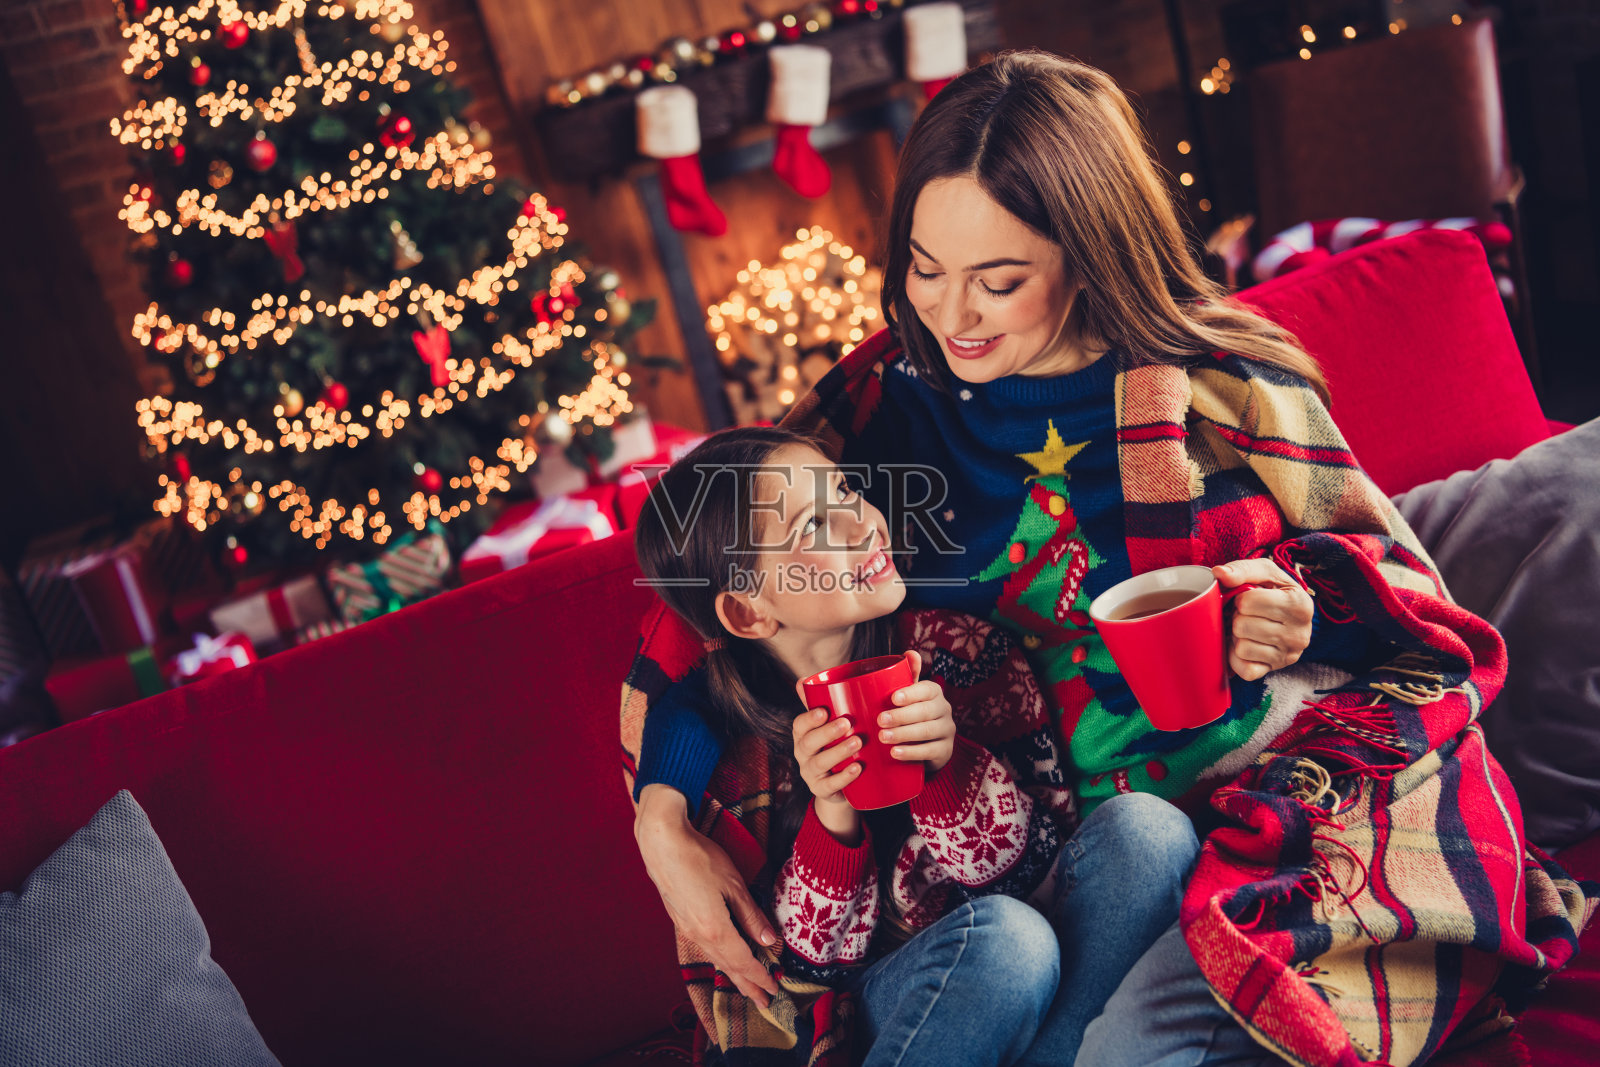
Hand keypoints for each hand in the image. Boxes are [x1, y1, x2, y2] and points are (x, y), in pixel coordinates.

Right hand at [634, 784, 779, 1006]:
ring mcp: (687, 929)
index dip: (760, 978)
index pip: (744, 963)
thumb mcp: (734, 885)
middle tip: (764, 1003)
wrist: (662, 845)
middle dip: (748, 986)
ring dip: (733, 974)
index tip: (774, 990)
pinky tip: (723, 958)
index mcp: (716, 930)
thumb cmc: (700, 859)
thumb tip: (770, 941)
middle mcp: (699, 936)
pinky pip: (704, 948)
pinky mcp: (680, 919)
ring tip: (746, 986)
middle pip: (728, 968)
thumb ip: (751, 916)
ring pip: (715, 959)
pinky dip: (719, 959)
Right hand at [793, 683, 864, 844]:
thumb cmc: (849, 738)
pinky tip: (857, 769)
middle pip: (808, 743)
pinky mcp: (823, 790)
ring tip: (858, 743)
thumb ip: (876, 690)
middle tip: (848, 724)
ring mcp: (812, 773)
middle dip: (826, 733)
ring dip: (837, 752)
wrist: (850, 780)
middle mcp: (804, 752)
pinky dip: (842, 778)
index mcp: (806, 732)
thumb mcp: (850, 716)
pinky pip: (829, 786)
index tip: (825, 711)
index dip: (809, 717)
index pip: (800, 723)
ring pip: (819, 764)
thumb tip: (907, 654)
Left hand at [877, 650, 955, 772]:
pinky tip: (895, 753)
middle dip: (901, 716)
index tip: (893, 698)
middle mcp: (944, 710)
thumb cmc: (912, 713)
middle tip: (880, 720)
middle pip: (925, 712)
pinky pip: (930, 751)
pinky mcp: (945, 750)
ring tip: (883, 737)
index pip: (926, 690)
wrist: (928, 744)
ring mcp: (947, 731)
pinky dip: (911, 752)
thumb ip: (907, 675)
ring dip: (904, 734)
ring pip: (927, 731)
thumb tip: (911, 653)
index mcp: (934, 693)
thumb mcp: (909, 695)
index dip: (911, 693)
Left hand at [1213, 559, 1314, 680]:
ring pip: (1241, 647)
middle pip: (1241, 626)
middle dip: (1238, 617)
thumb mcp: (1265, 572)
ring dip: (1238, 636)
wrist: (1289, 614)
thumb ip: (1242, 569)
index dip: (1241, 598)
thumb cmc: (1274, 591)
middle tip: (1248, 615)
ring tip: (1248, 628)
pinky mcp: (1274, 670)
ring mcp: (1288, 656)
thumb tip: (1219, 573)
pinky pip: (1243, 669)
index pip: (1248, 602)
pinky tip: (1246, 644)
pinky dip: (1237, 657)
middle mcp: (1300, 634)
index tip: (1250, 598)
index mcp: (1300, 604)